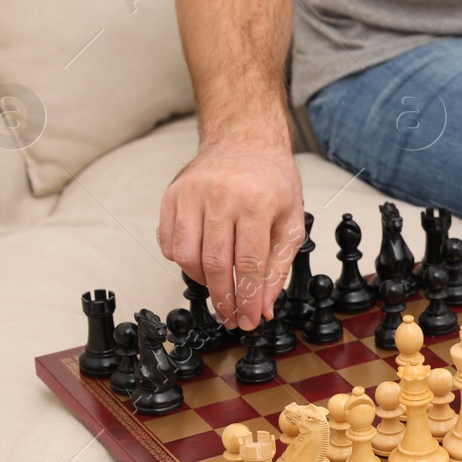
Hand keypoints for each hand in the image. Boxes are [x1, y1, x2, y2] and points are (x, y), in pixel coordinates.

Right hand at [158, 138, 303, 330]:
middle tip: (232, 317)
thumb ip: (278, 266)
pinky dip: (183, 262)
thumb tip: (264, 306)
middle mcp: (220, 196)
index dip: (248, 298)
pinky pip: (169, 243)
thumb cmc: (271, 181)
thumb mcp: (291, 221)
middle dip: (224, 299)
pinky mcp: (172, 196)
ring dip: (203, 282)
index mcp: (255, 202)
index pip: (248, 263)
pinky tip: (202, 263)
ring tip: (219, 286)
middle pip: (216, 264)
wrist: (245, 141)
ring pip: (186, 257)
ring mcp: (191, 194)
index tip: (249, 320)